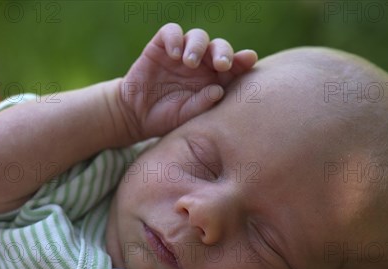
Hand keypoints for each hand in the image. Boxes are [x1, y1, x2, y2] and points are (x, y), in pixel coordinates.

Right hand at [119, 23, 257, 140]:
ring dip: (198, 46)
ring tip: (190, 62)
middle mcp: (202, 63)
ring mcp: (182, 53)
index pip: (233, 65)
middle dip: (223, 52)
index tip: (249, 59)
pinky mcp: (161, 47)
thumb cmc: (169, 118)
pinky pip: (171, 32)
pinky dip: (175, 38)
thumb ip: (203, 104)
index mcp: (215, 79)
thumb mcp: (188, 116)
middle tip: (221, 65)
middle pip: (218, 47)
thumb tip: (218, 90)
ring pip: (198, 36)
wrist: (138, 116)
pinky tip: (174, 54)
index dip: (243, 60)